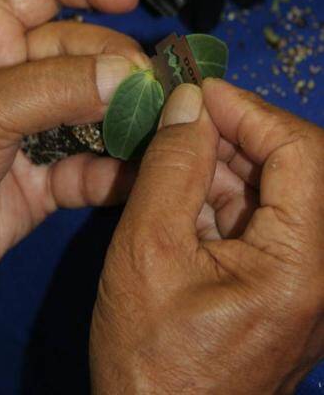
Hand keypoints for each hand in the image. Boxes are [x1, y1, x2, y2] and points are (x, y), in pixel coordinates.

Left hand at [0, 0, 148, 294]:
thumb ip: (55, 88)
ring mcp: (32, 131)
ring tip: (160, 129)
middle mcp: (15, 78)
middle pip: (84, 52)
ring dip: (127, 122)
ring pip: (95, 112)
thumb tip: (129, 74)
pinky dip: (113, 176)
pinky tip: (134, 178)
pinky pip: (89, 171)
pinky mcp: (43, 182)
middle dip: (120, 66)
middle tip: (152, 89)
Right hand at [91, 81, 323, 393]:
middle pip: (294, 166)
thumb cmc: (150, 361)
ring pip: (275, 188)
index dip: (251, 111)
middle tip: (182, 116)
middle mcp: (318, 270)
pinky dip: (221, 194)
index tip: (200, 92)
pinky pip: (260, 218)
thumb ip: (171, 167)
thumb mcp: (147, 251)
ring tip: (171, 150)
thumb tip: (188, 102)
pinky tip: (180, 187)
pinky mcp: (282, 282)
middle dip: (236, 134)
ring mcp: (304, 278)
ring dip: (224, 161)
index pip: (302, 153)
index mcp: (302, 266)